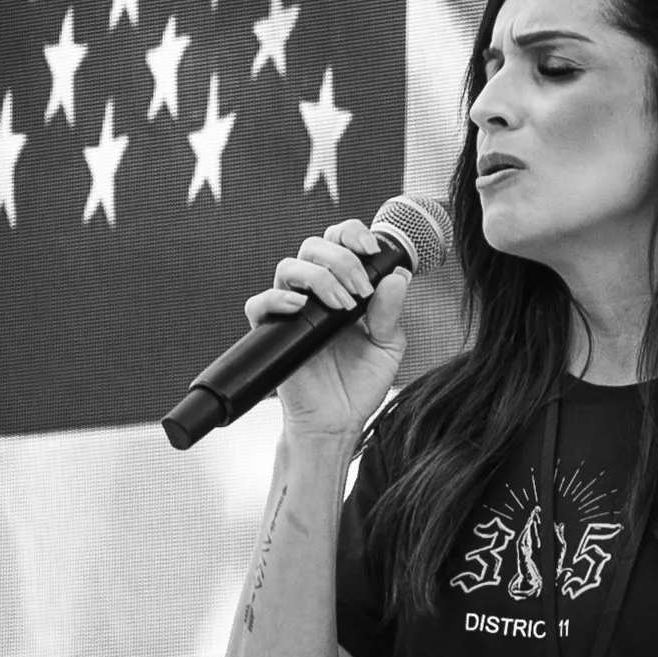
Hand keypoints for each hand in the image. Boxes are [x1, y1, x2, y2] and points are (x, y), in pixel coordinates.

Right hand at [245, 217, 412, 437]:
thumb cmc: (359, 384)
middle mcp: (315, 294)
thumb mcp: (388, 346)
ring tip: (343, 306)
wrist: (338, 422)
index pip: (339, 242)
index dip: (353, 234)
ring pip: (289, 266)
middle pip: (314, 246)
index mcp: (343, 288)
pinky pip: (260, 302)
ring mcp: (292, 311)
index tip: (372, 250)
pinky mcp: (272, 332)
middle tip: (361, 290)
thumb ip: (391, 311)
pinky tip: (303, 307)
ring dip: (320, 278)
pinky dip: (278, 298)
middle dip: (342, 259)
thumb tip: (398, 275)